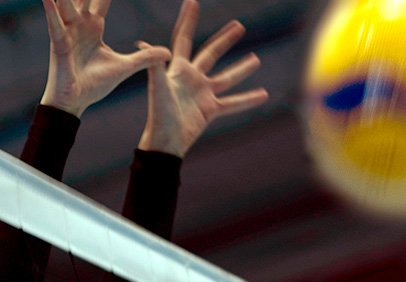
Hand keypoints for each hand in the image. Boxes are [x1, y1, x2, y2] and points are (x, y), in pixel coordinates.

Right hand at [41, 0, 170, 117]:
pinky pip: (54, 23)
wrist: (75, 103)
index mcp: (94, 27)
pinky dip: (51, 9)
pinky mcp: (58, 43)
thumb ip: (145, 58)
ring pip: (67, 3)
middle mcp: (79, 25)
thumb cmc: (94, 86)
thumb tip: (168, 53)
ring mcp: (67, 32)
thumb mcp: (125, 67)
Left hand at [137, 0, 267, 156]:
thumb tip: (141, 42)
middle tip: (239, 25)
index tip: (192, 2)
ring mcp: (202, 94)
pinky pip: (233, 103)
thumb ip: (154, 65)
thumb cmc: (158, 115)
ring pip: (226, 78)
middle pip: (210, 54)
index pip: (183, 39)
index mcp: (177, 70)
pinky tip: (264, 94)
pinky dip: (247, 99)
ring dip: (242, 69)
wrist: (164, 142)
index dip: (188, 21)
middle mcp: (191, 79)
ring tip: (256, 58)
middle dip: (224, 40)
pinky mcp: (211, 110)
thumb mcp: (157, 87)